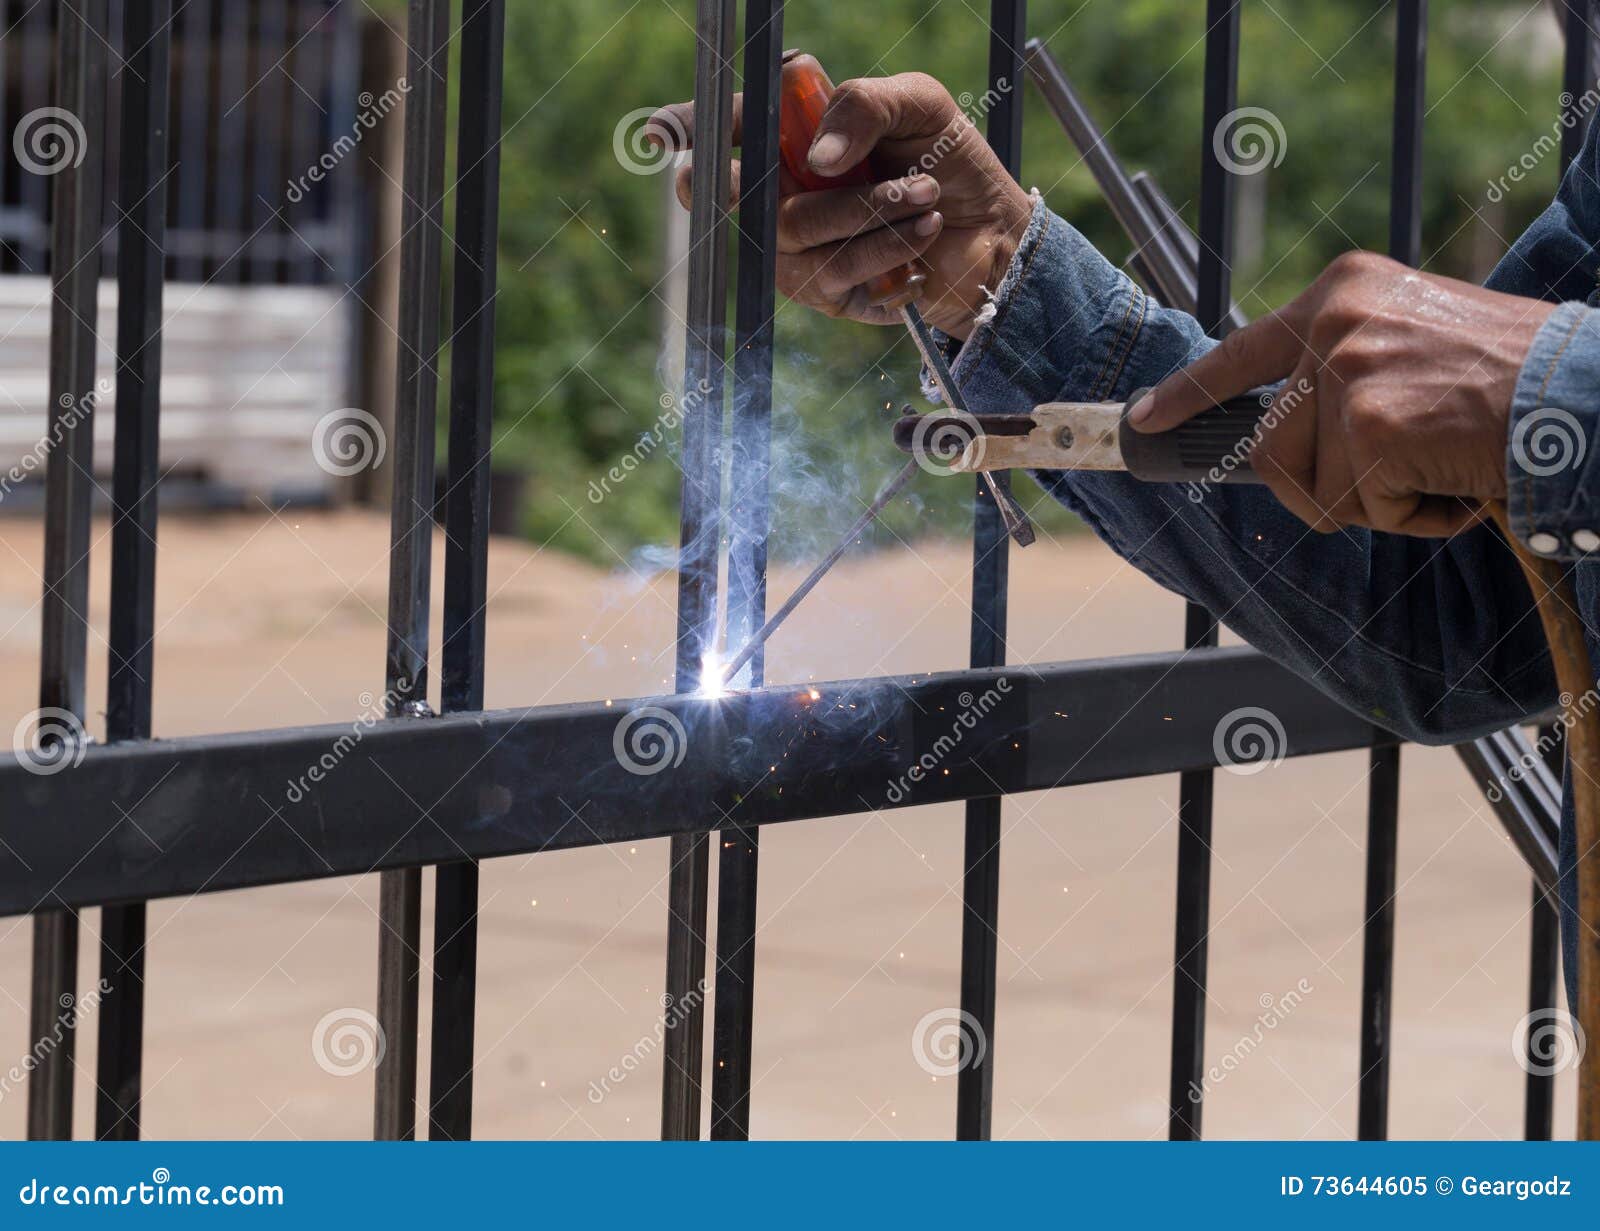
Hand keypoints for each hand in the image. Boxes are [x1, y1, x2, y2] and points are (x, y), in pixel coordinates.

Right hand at [648, 73, 1032, 337]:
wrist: (994, 233)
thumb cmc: (949, 161)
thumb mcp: (919, 104)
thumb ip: (864, 104)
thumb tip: (819, 158)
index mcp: (791, 137)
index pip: (721, 129)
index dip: (682, 129)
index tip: (660, 135)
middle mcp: (781, 193)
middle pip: (736, 192)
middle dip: (774, 180)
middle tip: (840, 167)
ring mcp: (797, 250)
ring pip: (798, 232)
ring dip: (872, 210)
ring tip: (925, 196)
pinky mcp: (826, 294)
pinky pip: (833, 274)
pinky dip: (887, 249)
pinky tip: (922, 235)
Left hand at [1128, 251, 1556, 535]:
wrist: (1585, 395)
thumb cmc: (1516, 380)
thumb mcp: (1416, 341)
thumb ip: (1347, 367)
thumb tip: (1281, 428)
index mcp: (1344, 291)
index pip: (1242, 352)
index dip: (1186, 395)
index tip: (1143, 421)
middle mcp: (1334, 321)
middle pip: (1271, 447)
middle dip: (1324, 487)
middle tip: (1396, 478)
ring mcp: (1346, 371)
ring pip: (1310, 486)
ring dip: (1375, 503)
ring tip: (1440, 468)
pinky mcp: (1367, 426)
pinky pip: (1359, 509)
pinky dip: (1413, 518)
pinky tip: (1457, 481)